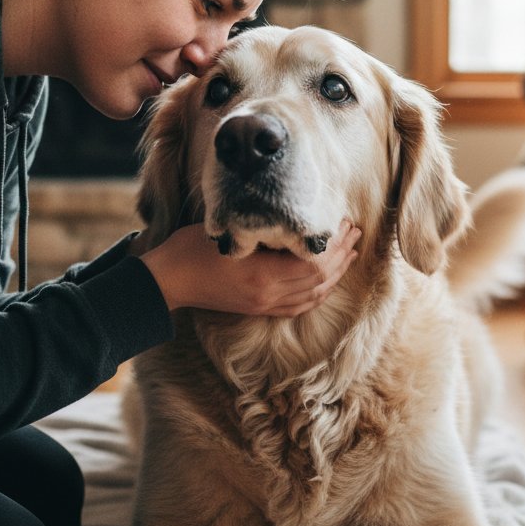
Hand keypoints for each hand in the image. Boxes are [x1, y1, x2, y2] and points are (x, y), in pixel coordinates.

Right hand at [139, 221, 360, 316]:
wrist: (168, 280)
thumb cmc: (191, 248)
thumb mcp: (228, 230)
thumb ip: (261, 228)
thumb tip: (292, 216)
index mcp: (263, 276)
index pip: (314, 263)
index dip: (335, 245)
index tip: (345, 223)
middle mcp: (269, 295)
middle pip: (319, 279)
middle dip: (342, 256)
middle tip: (355, 233)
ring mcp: (264, 305)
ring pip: (313, 295)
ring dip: (335, 274)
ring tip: (350, 253)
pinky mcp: (259, 309)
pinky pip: (299, 306)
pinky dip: (318, 293)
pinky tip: (327, 281)